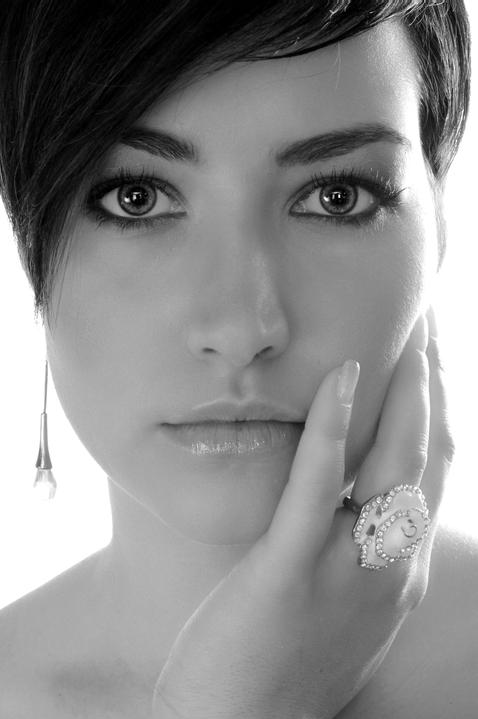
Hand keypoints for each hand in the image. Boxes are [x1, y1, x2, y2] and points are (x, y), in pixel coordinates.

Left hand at [152, 307, 453, 718]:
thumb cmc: (286, 661)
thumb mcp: (343, 604)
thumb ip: (359, 548)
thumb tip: (356, 494)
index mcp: (400, 571)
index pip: (435, 475)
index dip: (440, 412)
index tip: (432, 363)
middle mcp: (392, 568)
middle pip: (429, 458)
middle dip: (434, 387)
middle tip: (427, 327)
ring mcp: (347, 570)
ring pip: (395, 465)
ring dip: (404, 391)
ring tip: (405, 335)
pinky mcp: (292, 570)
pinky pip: (320, 487)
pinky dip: (334, 425)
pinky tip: (340, 375)